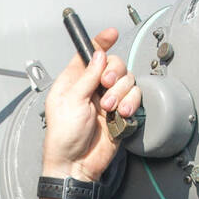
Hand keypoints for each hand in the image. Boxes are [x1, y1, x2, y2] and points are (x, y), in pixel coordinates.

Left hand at [40, 26, 140, 184]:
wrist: (76, 164)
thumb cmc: (63, 136)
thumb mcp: (71, 100)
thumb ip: (87, 76)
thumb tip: (99, 55)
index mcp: (74, 80)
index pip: (90, 53)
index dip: (101, 42)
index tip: (111, 34)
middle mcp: (92, 88)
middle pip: (114, 65)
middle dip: (114, 73)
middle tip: (106, 85)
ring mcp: (107, 101)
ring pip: (127, 81)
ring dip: (122, 92)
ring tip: (111, 108)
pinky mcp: (120, 114)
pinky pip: (134, 99)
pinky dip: (131, 103)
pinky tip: (121, 114)